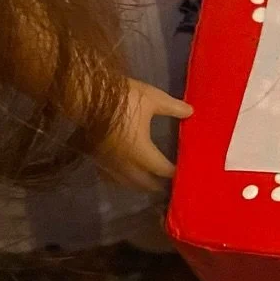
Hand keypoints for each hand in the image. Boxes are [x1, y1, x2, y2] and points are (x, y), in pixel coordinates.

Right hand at [98, 78, 192, 192]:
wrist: (88, 96)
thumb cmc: (123, 98)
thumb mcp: (153, 99)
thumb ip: (173, 107)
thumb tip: (191, 112)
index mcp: (141, 151)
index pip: (161, 169)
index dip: (173, 173)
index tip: (182, 173)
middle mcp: (124, 162)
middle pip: (143, 182)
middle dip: (156, 184)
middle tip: (167, 185)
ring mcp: (108, 161)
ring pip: (125, 181)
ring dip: (138, 184)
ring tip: (148, 182)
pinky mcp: (95, 156)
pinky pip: (110, 176)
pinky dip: (120, 178)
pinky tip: (123, 174)